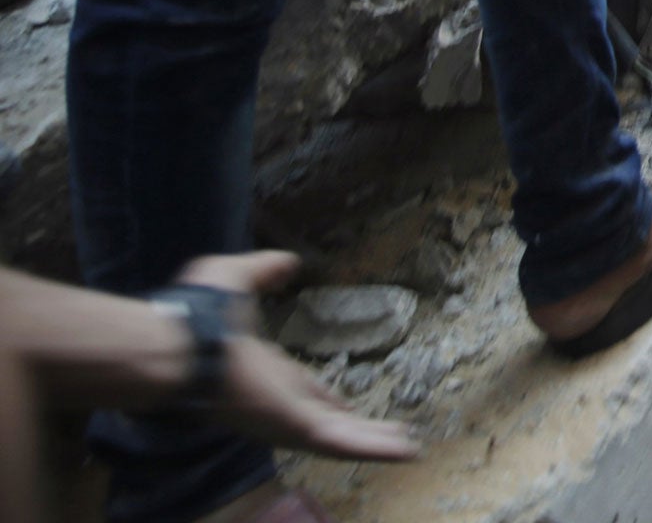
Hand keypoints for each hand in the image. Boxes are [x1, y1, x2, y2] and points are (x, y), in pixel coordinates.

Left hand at [175, 253, 418, 462]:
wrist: (181, 348)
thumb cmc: (200, 315)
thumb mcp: (237, 278)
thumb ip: (263, 270)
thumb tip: (288, 262)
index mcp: (264, 373)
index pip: (301, 390)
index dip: (324, 395)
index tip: (342, 402)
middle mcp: (279, 402)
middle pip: (327, 418)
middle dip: (357, 426)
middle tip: (389, 432)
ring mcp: (289, 419)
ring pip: (341, 436)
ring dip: (376, 442)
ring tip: (411, 447)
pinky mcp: (298, 428)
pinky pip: (344, 441)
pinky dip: (377, 448)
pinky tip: (407, 448)